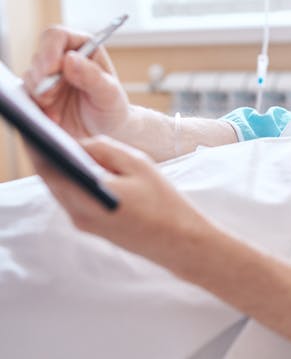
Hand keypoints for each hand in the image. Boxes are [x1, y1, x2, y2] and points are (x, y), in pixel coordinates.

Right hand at [23, 27, 130, 139]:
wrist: (104, 132)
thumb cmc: (111, 107)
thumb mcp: (109, 94)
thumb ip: (92, 76)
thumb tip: (69, 57)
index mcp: (83, 47)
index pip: (57, 35)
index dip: (50, 50)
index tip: (51, 70)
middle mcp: (62, 57)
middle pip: (39, 57)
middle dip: (42, 77)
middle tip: (51, 95)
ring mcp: (47, 76)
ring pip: (30, 77)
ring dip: (40, 94)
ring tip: (58, 111)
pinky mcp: (37, 94)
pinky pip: (25, 96)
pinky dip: (36, 107)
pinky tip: (53, 118)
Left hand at [28, 135, 211, 266]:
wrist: (179, 240)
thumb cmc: (163, 201)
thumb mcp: (138, 164)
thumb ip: (104, 149)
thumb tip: (78, 143)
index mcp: (87, 197)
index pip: (49, 168)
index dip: (39, 145)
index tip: (35, 126)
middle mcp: (78, 214)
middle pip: (51, 179)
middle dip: (48, 155)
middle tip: (47, 129)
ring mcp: (83, 224)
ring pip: (62, 189)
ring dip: (61, 168)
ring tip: (64, 143)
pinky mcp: (91, 227)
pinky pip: (73, 198)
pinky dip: (73, 180)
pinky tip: (82, 165)